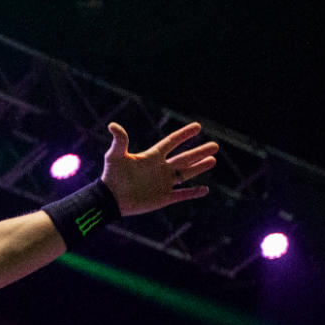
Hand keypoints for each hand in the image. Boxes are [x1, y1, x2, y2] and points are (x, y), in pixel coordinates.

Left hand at [100, 122, 218, 216]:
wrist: (109, 199)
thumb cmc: (111, 176)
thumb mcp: (114, 156)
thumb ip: (119, 141)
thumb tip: (113, 125)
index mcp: (151, 157)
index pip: (171, 142)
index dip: (184, 134)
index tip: (197, 126)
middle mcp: (160, 168)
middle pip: (184, 158)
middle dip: (199, 152)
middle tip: (215, 145)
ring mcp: (163, 183)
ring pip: (186, 174)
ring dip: (199, 168)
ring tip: (213, 160)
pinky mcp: (163, 198)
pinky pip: (182, 195)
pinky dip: (193, 193)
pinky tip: (205, 190)